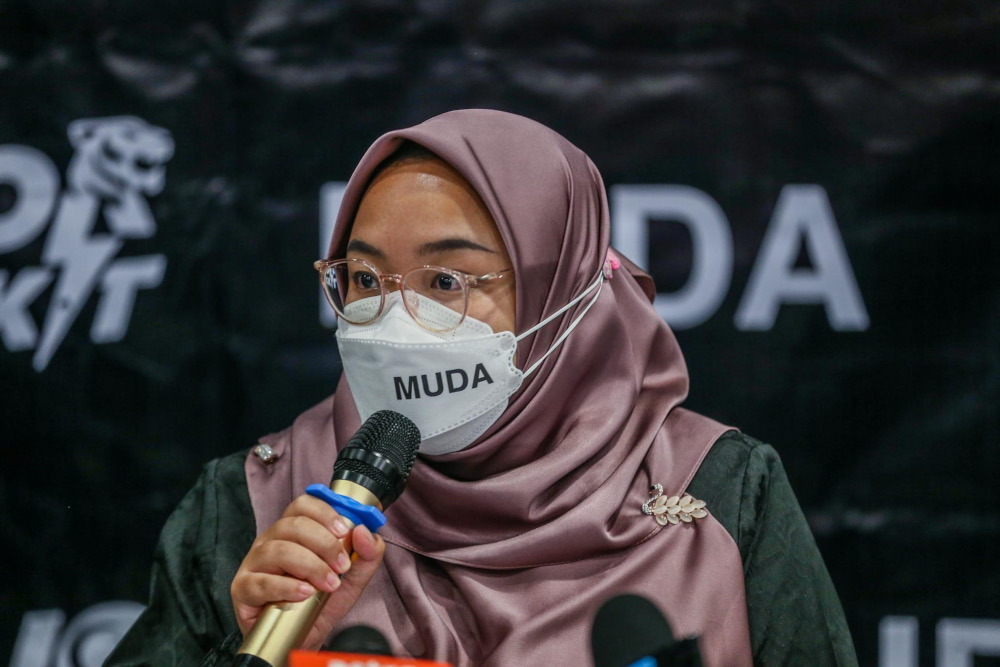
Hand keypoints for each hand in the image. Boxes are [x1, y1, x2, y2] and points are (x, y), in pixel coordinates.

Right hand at [230, 493, 385, 649]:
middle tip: (342, 566)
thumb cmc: (322, 602)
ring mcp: (254, 564)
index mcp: (293, 531)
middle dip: (324, 543)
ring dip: (310, 566)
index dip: (325, 513)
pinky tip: (305, 594)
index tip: (345, 532)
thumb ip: (367, 554)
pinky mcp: (243, 589)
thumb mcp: (353, 577)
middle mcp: (271, 541)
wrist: (303, 640)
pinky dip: (287, 587)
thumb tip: (365, 532)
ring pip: (278, 551)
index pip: (303, 505)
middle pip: (293, 525)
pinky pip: (261, 582)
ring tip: (329, 584)